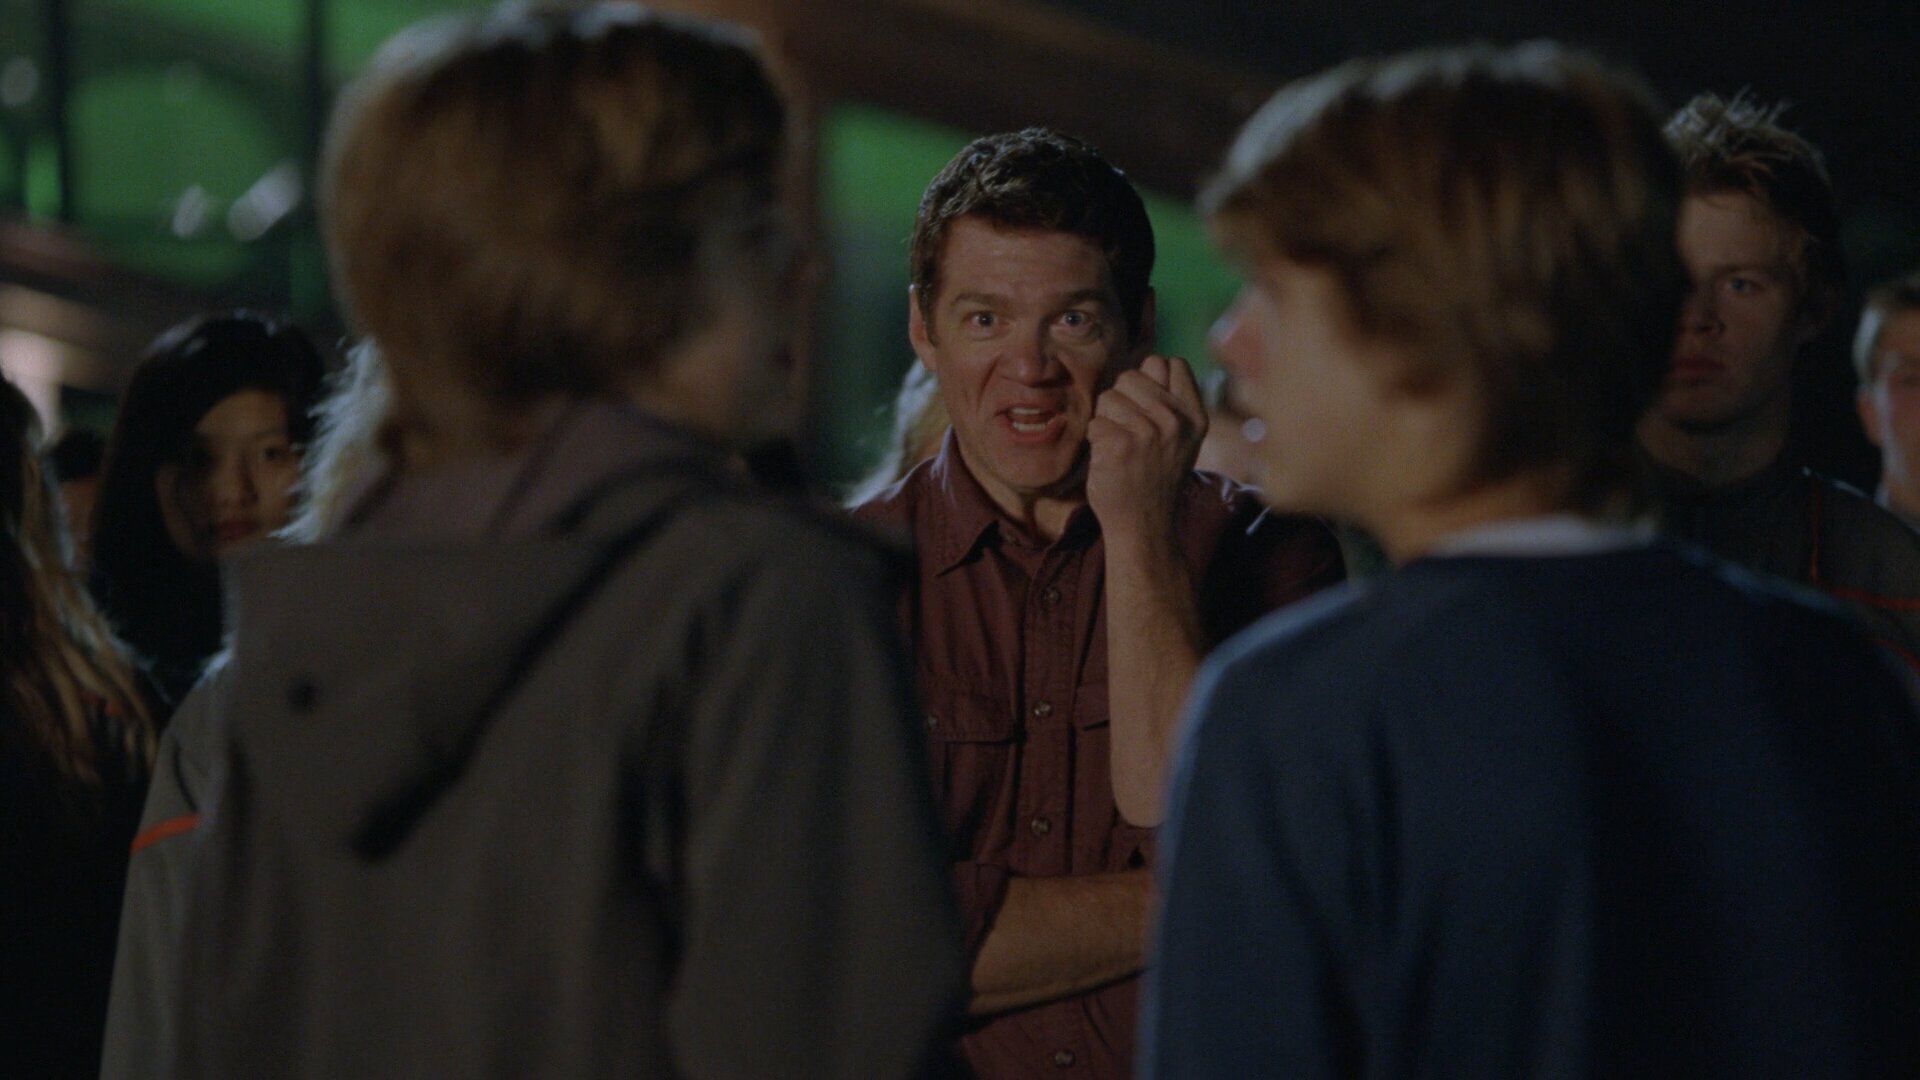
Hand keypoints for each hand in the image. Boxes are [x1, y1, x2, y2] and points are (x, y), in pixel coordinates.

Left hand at [1086, 354, 1206, 543]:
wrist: (1144, 525)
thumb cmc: (1155, 476)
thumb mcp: (1180, 438)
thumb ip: (1170, 401)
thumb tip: (1148, 363)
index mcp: (1195, 415)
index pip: (1170, 362)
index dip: (1150, 377)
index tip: (1147, 406)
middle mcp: (1176, 421)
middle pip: (1131, 375)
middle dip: (1122, 398)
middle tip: (1131, 432)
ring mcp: (1149, 433)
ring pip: (1109, 397)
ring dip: (1106, 420)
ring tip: (1122, 447)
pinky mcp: (1120, 446)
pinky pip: (1095, 422)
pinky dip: (1095, 440)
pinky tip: (1111, 460)